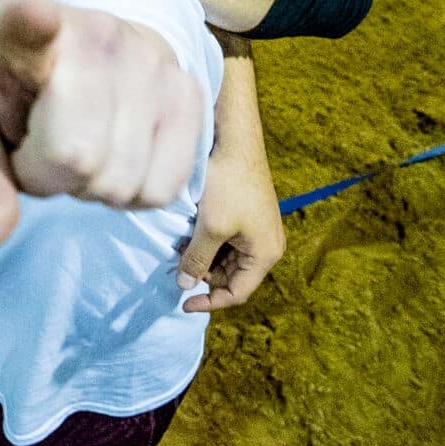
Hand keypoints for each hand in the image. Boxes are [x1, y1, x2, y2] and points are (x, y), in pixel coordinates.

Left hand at [0, 0, 202, 247]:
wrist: (72, 55)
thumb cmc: (11, 94)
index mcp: (19, 28)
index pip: (28, 20)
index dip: (33, 20)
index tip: (36, 13)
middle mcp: (94, 32)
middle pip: (75, 157)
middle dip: (49, 176)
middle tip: (41, 143)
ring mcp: (149, 58)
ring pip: (121, 182)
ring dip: (92, 186)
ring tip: (78, 143)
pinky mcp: (188, 89)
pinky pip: (162, 189)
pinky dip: (133, 192)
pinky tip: (115, 152)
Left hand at [177, 130, 283, 311]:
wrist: (234, 141)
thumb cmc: (228, 186)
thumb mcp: (210, 228)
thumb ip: (197, 260)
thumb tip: (185, 286)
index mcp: (266, 254)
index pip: (238, 292)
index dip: (209, 302)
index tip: (182, 303)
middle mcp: (267, 245)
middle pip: (231, 276)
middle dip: (204, 274)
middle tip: (177, 263)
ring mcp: (257, 229)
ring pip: (226, 257)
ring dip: (203, 256)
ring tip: (180, 244)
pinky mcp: (246, 214)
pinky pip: (225, 239)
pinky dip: (206, 240)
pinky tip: (187, 230)